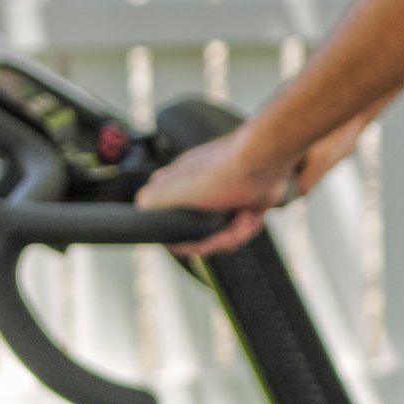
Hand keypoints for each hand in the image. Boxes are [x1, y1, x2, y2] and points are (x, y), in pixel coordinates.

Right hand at [137, 120, 312, 256]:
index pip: (170, 230)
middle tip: (224, 231)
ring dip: (235, 232)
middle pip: (200, 237)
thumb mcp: (170, 191)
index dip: (184, 242)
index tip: (193, 242)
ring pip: (223, 236)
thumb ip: (148, 204)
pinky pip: (242, 229)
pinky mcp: (243, 202)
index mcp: (173, 189)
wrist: (263, 160)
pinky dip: (248, 225)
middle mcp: (195, 194)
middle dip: (215, 239)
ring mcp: (220, 199)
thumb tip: (140, 211)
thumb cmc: (219, 172)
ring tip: (241, 217)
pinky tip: (250, 214)